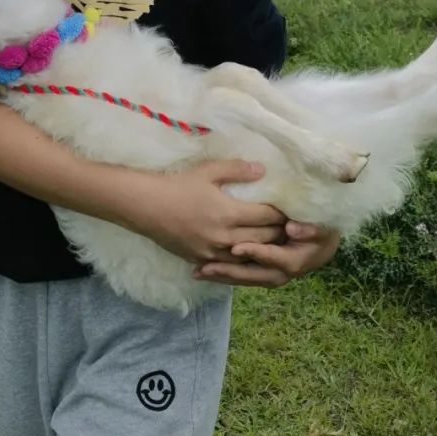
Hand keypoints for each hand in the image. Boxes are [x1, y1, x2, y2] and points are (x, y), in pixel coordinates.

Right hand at [124, 159, 286, 264]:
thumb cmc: (178, 185)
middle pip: (263, 239)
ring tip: (274, 243)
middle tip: (288, 228)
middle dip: (278, 233)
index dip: (281, 214)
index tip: (290, 210)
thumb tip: (262, 170)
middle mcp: (224, 237)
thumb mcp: (208, 171)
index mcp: (228, 213)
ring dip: (263, 250)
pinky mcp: (202, 260)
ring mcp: (213, 252)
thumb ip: (237, 170)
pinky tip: (250, 256)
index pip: (267, 217)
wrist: (146, 206)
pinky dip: (243, 261)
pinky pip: (230, 266)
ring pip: (248, 256)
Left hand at [192, 221, 341, 288]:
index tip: (237, 248)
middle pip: (255, 276)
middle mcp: (282, 273)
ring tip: (199, 271)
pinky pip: (242, 275)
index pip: (275, 259)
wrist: (323, 244)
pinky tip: (204, 270)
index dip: (257, 254)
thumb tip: (291, 229)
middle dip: (231, 272)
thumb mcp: (321, 226)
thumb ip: (310, 229)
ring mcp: (271, 274)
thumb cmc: (321, 228)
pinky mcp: (261, 272)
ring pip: (245, 279)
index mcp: (297, 260)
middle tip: (207, 267)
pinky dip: (224, 273)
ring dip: (223, 276)